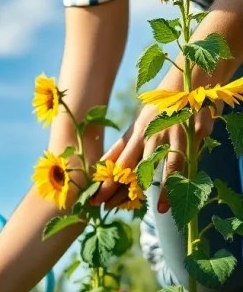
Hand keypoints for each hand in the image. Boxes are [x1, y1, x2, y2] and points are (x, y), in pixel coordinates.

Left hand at [92, 104, 215, 211]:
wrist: (189, 82)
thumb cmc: (160, 109)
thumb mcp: (138, 124)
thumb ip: (122, 146)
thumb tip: (102, 164)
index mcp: (139, 133)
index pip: (120, 164)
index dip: (107, 183)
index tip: (94, 200)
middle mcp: (155, 135)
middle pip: (138, 169)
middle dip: (122, 191)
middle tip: (109, 209)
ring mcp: (177, 134)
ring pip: (169, 166)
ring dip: (163, 189)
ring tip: (159, 209)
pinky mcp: (197, 133)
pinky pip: (192, 158)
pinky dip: (186, 176)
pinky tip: (183, 191)